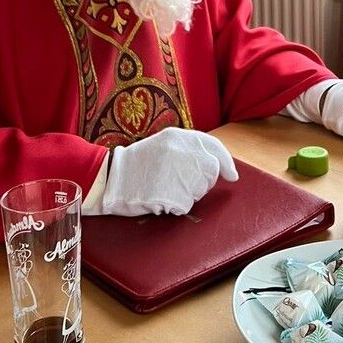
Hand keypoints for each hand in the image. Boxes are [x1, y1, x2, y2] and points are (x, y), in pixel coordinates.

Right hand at [91, 127, 237, 216]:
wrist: (109, 178)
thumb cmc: (135, 165)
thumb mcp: (162, 145)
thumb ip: (187, 150)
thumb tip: (215, 164)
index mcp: (179, 136)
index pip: (213, 146)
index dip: (226, 162)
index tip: (232, 175)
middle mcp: (182, 151)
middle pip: (211, 171)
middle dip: (203, 182)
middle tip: (182, 184)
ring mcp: (178, 171)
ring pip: (199, 190)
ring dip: (187, 194)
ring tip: (164, 188)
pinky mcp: (173, 192)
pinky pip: (186, 204)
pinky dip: (176, 206)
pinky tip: (160, 198)